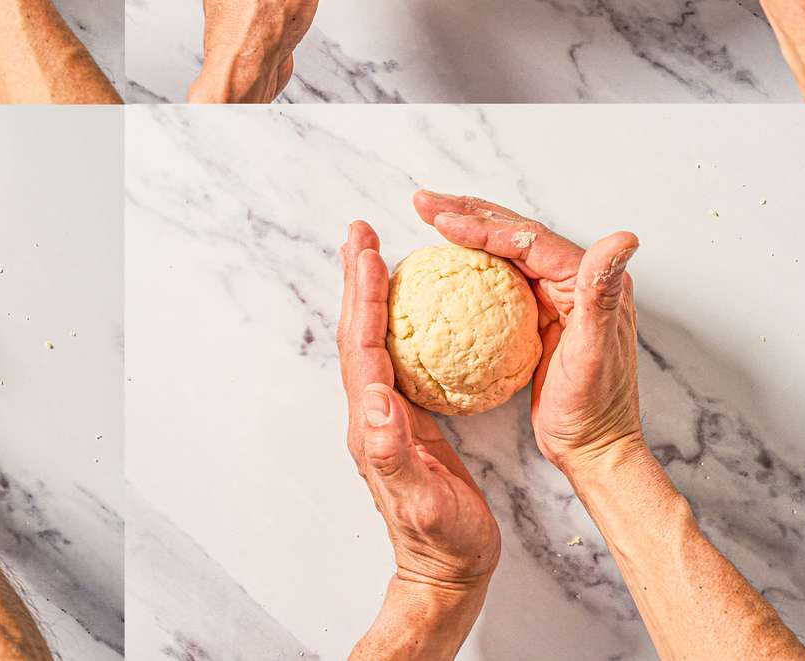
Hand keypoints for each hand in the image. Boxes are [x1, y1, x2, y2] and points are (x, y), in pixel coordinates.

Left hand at [338, 221, 499, 587]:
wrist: (445, 572)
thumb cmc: (441, 541)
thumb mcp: (422, 500)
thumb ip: (395, 453)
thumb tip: (375, 401)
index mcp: (374, 424)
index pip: (364, 347)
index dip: (365, 298)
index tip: (369, 253)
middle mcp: (372, 413)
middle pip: (359, 332)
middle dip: (359, 278)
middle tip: (361, 232)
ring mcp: (386, 415)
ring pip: (373, 340)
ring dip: (370, 293)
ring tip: (372, 253)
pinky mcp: (405, 420)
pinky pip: (395, 355)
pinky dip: (395, 320)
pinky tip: (410, 306)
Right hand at [413, 192, 641, 478]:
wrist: (594, 449)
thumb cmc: (592, 410)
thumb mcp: (594, 352)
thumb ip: (600, 293)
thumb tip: (623, 239)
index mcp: (587, 282)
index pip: (527, 240)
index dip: (481, 225)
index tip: (438, 220)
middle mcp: (575, 280)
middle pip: (514, 234)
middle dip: (467, 214)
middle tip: (422, 203)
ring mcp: (556, 296)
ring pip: (505, 250)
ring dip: (467, 230)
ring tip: (429, 218)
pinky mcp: (539, 314)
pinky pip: (501, 277)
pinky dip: (473, 261)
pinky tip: (447, 261)